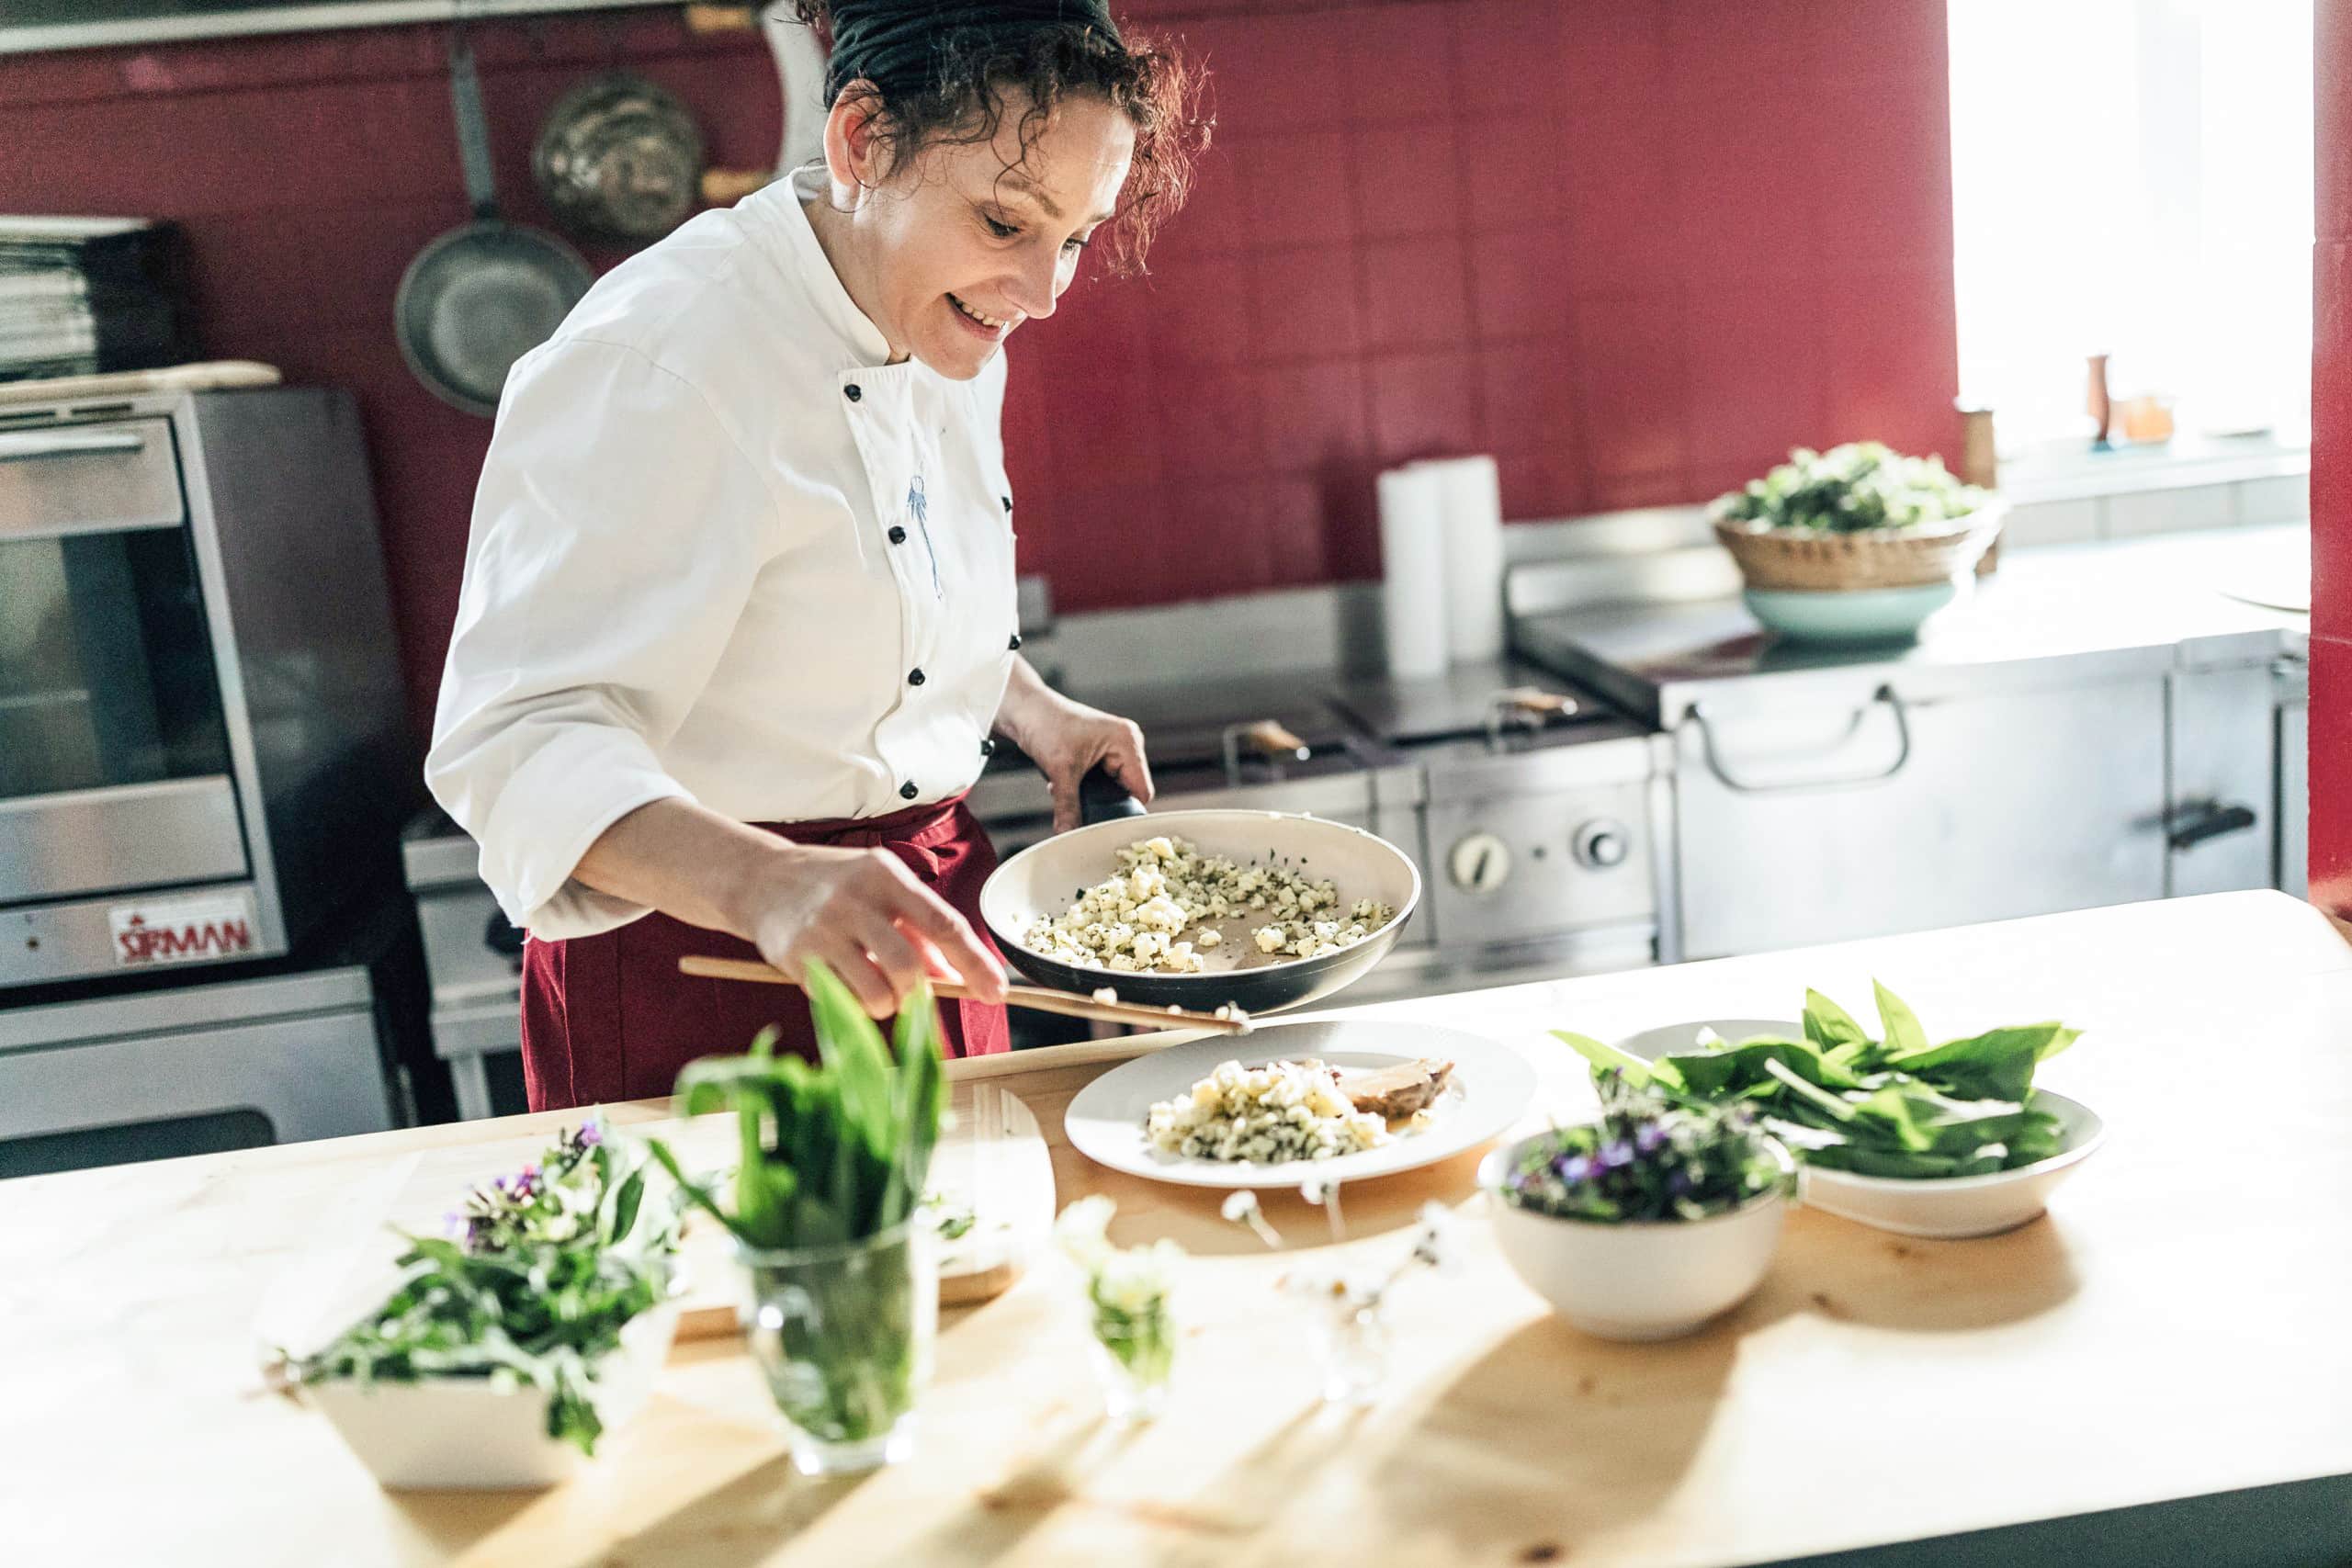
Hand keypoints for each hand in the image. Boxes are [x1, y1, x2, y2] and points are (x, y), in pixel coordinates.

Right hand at [734, 841, 1006, 1018]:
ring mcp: (823, 929)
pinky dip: (854, 1003)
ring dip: (887, 1005)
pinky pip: (842, 1000)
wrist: (761, 879)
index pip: (944, 924)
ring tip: (875, 988)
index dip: (975, 963)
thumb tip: (957, 976)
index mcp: (887, 875)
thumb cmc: (837, 887)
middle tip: (909, 991)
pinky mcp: (797, 957)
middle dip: (918, 993)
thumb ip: (920, 931)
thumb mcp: (882, 891)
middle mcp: (855, 899)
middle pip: (909, 968)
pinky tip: (844, 981)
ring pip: (877, 994)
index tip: (996, 993)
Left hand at [1012, 693, 1154, 833]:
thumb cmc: (1047, 724)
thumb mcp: (1061, 771)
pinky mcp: (1098, 753)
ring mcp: (1113, 748)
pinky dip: (1083, 786)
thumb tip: (1069, 833)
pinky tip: (1066, 781)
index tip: (1106, 822)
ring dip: (1091, 794)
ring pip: (1111, 787)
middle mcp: (1126, 744)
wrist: (1024, 709)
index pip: (1142, 790)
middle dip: (1103, 801)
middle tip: (1081, 803)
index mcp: (1128, 742)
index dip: (1126, 809)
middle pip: (1127, 791)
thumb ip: (1068, 806)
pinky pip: (1099, 780)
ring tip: (1070, 787)